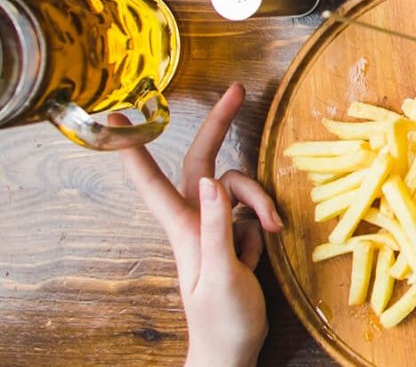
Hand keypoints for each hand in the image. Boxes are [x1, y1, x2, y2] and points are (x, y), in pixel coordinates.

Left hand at [113, 83, 283, 366]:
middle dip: (219, 125)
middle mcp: (197, 221)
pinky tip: (270, 243)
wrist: (234, 348)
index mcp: (184, 229)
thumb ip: (217, 226)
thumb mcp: (222, 273)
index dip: (135, 147)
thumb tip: (212, 180)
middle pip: (204, 162)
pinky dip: (265, 219)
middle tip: (237, 92)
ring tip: (276, 231)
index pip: (152, 180)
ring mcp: (217, 227)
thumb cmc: (222, 318)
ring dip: (261, 201)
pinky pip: (252, 211)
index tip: (122, 115)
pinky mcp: (236, 236)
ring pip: (237, 187)